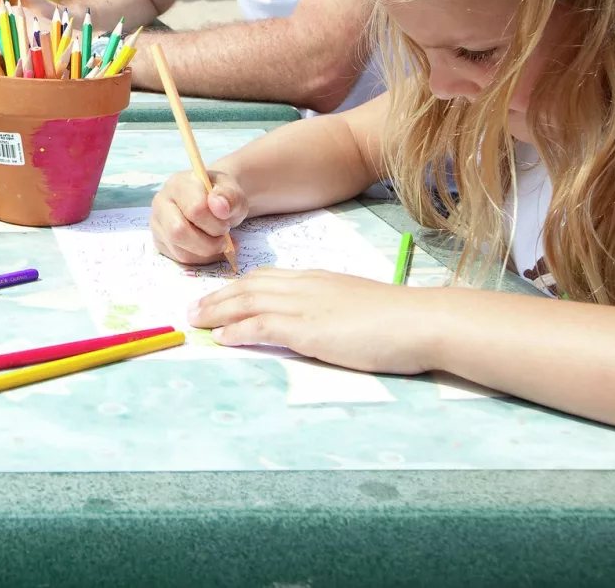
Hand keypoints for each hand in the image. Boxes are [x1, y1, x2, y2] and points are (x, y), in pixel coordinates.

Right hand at [151, 168, 246, 264]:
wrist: (214, 203)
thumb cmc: (221, 197)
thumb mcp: (233, 192)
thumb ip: (230, 196)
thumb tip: (219, 207)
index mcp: (179, 183)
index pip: (195, 209)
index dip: (216, 223)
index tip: (227, 223)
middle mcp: (161, 202)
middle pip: (178, 231)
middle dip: (208, 243)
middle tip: (223, 239)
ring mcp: (157, 222)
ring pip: (178, 249)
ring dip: (206, 253)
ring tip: (219, 244)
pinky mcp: (160, 240)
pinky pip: (179, 257)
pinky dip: (200, 259)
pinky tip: (210, 249)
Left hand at [189, 269, 443, 373]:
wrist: (421, 320)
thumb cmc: (401, 319)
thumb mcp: (360, 305)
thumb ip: (335, 309)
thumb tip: (324, 323)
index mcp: (318, 279)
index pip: (268, 277)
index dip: (240, 286)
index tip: (221, 294)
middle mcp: (305, 286)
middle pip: (249, 286)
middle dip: (218, 297)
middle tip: (194, 307)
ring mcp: (305, 306)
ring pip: (247, 302)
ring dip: (217, 312)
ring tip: (196, 321)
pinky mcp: (307, 329)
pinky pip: (261, 325)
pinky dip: (237, 330)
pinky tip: (222, 338)